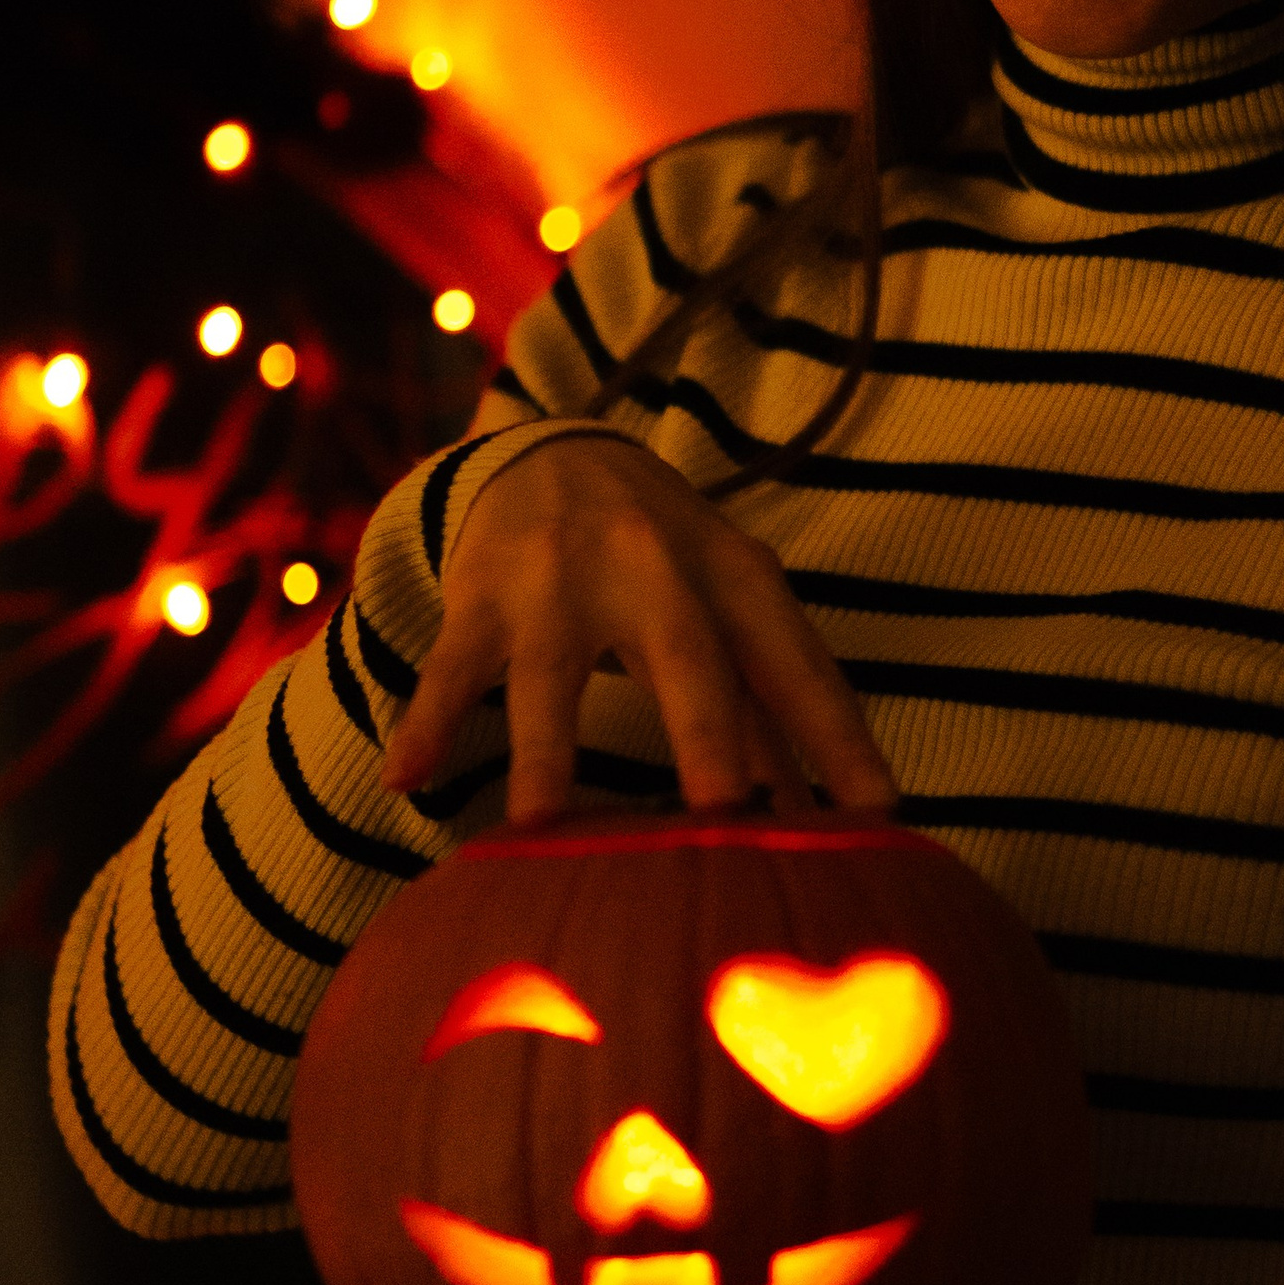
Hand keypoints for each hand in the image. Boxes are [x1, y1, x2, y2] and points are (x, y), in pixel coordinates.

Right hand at [381, 431, 897, 825]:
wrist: (560, 453)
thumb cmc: (673, 566)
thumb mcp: (733, 609)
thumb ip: (777, 710)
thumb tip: (838, 825)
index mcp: (737, 579)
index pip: (796, 666)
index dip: (838, 739)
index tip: (878, 815)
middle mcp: (656, 571)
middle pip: (686, 658)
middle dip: (706, 735)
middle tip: (727, 813)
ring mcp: (561, 580)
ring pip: (551, 676)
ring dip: (547, 754)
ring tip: (540, 831)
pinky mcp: (483, 595)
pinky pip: (453, 668)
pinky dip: (428, 723)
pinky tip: (405, 783)